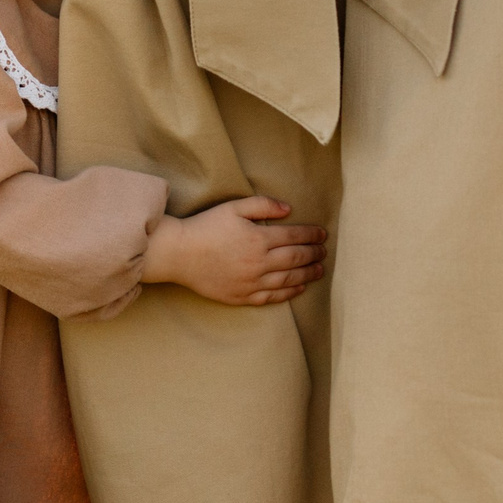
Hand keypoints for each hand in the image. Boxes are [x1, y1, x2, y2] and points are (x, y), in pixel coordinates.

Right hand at [142, 196, 327, 305]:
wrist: (178, 254)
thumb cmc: (204, 227)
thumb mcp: (233, 208)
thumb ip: (263, 205)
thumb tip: (289, 209)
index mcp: (258, 238)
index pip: (295, 236)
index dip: (312, 235)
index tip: (322, 234)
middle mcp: (259, 262)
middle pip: (296, 258)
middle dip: (314, 254)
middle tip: (324, 251)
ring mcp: (251, 282)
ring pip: (289, 279)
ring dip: (308, 274)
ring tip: (319, 270)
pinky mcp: (242, 296)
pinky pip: (272, 297)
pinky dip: (289, 292)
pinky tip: (299, 288)